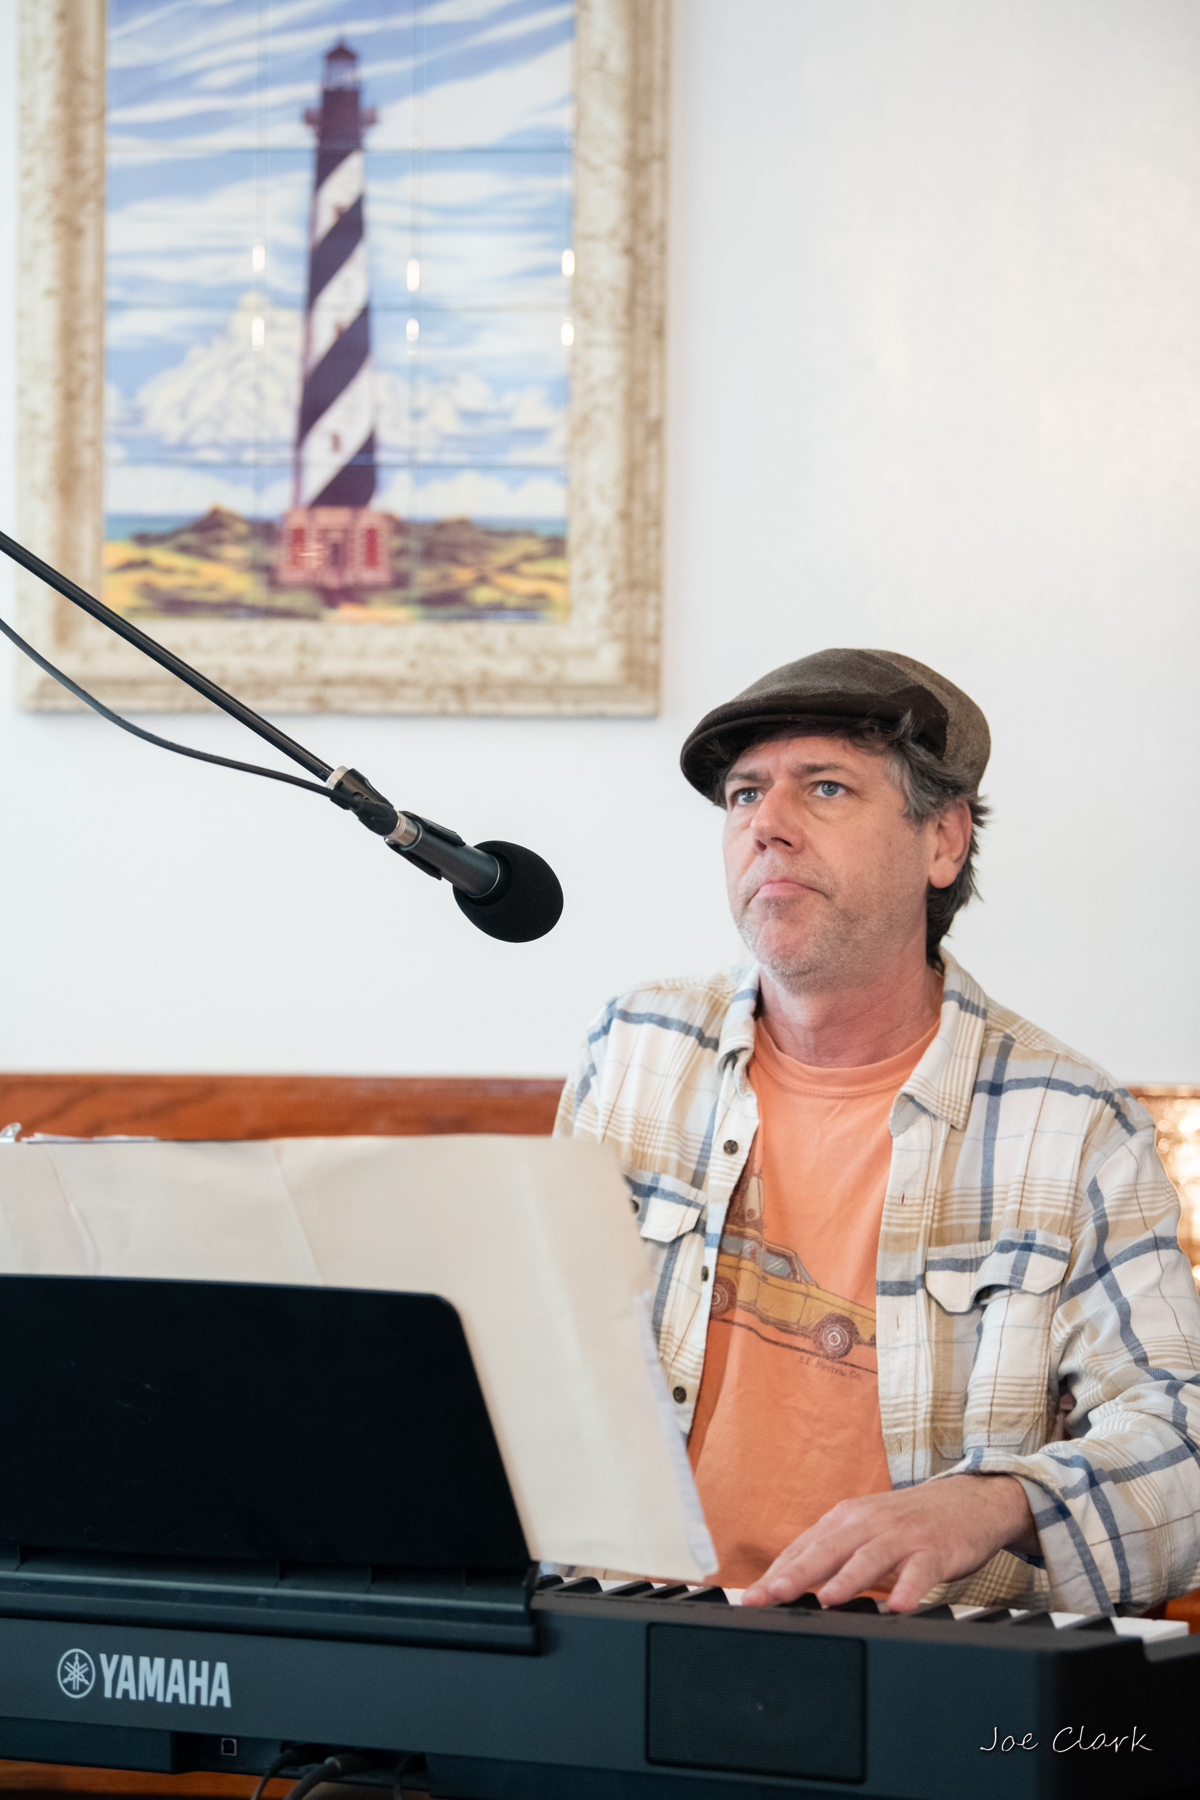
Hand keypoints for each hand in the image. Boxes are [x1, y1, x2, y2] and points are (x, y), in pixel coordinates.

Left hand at [741, 1474, 1037, 1612]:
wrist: (969, 1501)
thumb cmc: (909, 1523)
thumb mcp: (866, 1531)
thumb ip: (832, 1555)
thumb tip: (788, 1582)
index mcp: (846, 1519)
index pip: (804, 1548)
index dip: (775, 1573)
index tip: (750, 1597)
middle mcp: (869, 1523)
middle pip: (828, 1549)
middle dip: (797, 1573)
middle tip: (771, 1595)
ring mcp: (903, 1535)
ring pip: (870, 1558)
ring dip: (848, 1579)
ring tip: (827, 1599)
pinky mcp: (935, 1550)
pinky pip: (921, 1571)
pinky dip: (910, 1588)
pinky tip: (899, 1606)